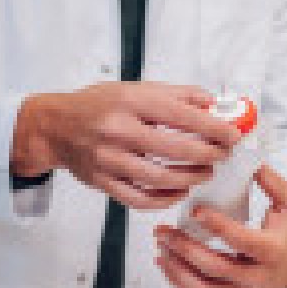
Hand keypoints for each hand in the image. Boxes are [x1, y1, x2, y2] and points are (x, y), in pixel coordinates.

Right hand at [11, 83, 241, 210]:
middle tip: (223, 155)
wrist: (54, 127)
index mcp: (130, 102)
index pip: (180, 116)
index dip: (212, 127)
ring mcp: (108, 159)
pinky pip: (139, 198)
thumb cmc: (99, 105)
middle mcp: (118, 131)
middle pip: (174, 149)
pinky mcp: (102, 182)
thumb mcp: (136, 89)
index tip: (232, 134)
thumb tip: (211, 103)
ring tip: (206, 173)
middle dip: (207, 154)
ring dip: (190, 178)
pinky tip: (179, 191)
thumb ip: (176, 95)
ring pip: (159, 177)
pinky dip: (164, 198)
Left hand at [154, 165, 286, 287]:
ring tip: (161, 244)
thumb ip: (271, 182)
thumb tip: (246, 160)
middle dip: (185, 248)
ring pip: (202, 287)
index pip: (241, 240)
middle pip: (215, 266)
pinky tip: (165, 261)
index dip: (217, 226)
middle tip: (164, 230)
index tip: (196, 210)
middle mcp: (256, 275)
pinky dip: (177, 280)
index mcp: (273, 250)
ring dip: (176, 267)